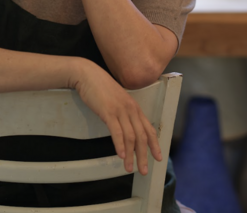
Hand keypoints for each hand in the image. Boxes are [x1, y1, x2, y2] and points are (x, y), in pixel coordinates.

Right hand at [69, 59, 161, 175]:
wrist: (88, 75)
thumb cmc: (100, 88)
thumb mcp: (117, 100)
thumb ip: (123, 113)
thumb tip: (125, 127)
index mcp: (134, 107)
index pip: (149, 128)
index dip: (154, 144)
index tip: (158, 157)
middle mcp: (131, 109)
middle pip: (142, 136)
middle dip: (144, 155)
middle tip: (144, 170)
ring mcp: (120, 110)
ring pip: (131, 136)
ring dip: (131, 155)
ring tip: (128, 167)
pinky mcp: (109, 112)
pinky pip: (117, 131)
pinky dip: (120, 145)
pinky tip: (120, 155)